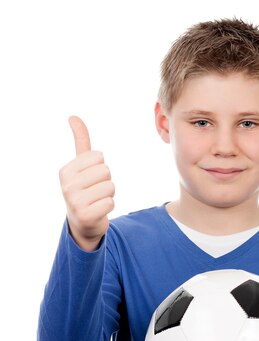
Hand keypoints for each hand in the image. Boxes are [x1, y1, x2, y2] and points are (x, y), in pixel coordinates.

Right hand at [59, 116, 114, 250]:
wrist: (82, 224)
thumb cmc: (84, 190)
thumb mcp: (80, 166)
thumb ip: (81, 141)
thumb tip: (73, 116)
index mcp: (65, 171)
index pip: (98, 157)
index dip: (100, 167)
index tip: (91, 179)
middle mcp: (66, 186)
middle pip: (106, 171)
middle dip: (106, 181)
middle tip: (95, 192)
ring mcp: (74, 202)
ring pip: (110, 187)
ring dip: (109, 195)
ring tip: (97, 201)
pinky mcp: (85, 216)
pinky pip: (110, 203)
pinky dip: (109, 206)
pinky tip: (99, 210)